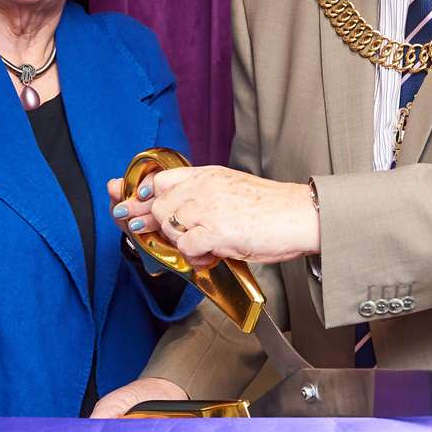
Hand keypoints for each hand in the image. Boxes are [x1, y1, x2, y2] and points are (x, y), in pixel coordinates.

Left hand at [110, 165, 317, 267]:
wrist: (300, 215)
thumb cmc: (272, 209)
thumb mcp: (233, 189)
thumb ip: (205, 196)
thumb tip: (181, 215)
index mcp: (207, 175)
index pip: (160, 178)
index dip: (142, 193)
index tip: (130, 202)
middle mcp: (203, 187)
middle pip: (156, 204)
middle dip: (151, 222)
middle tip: (154, 232)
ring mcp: (208, 208)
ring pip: (167, 226)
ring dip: (178, 242)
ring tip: (202, 247)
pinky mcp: (215, 231)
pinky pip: (185, 246)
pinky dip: (193, 256)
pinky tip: (210, 256)